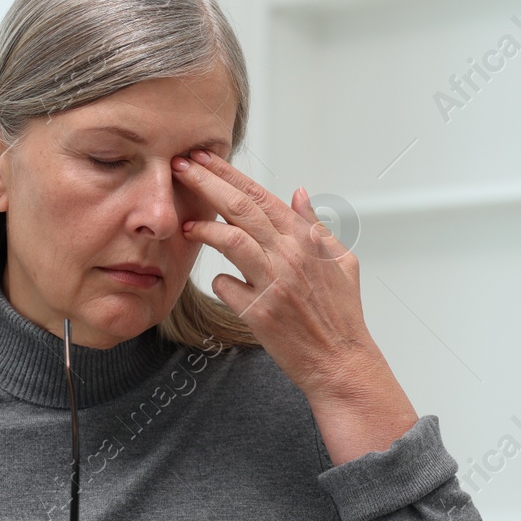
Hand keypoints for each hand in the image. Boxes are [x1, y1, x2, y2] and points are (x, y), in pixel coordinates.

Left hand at [172, 151, 373, 396]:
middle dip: (207, 182)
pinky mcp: (259, 312)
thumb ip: (316, 226)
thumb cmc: (341, 315)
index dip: (229, 174)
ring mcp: (274, 283)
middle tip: (180, 166)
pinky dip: (220, 281)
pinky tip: (223, 283)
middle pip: (240, 207)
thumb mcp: (340, 261)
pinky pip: (225, 286)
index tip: (204, 159)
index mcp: (307, 240)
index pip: (261, 195)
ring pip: (231, 240)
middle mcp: (290, 256)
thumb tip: (299, 194)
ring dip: (205, 227)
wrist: (340, 361)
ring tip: (186, 222)